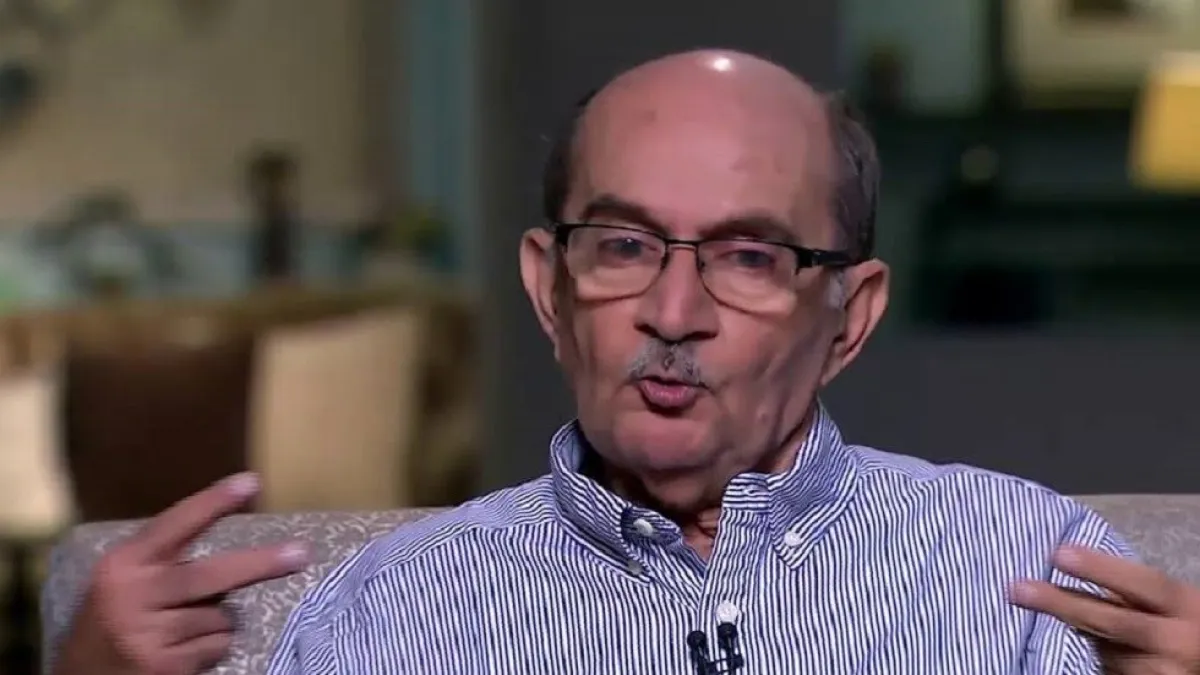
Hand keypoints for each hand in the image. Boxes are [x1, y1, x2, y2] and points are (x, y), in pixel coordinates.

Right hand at [52, 473, 308, 674]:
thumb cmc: (115, 617)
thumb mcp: (125, 579)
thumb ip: (167, 561)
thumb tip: (240, 555)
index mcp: (124, 564)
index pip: (175, 525)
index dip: (213, 503)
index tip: (251, 482)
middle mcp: (133, 595)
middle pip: (211, 575)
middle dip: (260, 564)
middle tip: (302, 553)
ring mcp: (148, 634)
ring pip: (220, 616)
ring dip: (217, 621)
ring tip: (182, 627)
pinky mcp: (163, 666)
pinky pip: (217, 647)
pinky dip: (212, 647)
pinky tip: (181, 651)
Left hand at [1010, 546, 1199, 672]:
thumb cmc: (1180, 623)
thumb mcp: (1169, 602)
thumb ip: (1130, 591)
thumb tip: (1071, 571)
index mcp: (1184, 605)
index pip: (1144, 583)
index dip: (1102, 568)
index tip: (1059, 554)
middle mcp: (1175, 641)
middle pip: (1113, 622)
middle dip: (1063, 605)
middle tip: (1017, 589)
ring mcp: (1159, 672)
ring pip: (1104, 648)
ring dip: (1084, 632)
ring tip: (1072, 616)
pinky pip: (1109, 669)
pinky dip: (1100, 657)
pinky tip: (1106, 648)